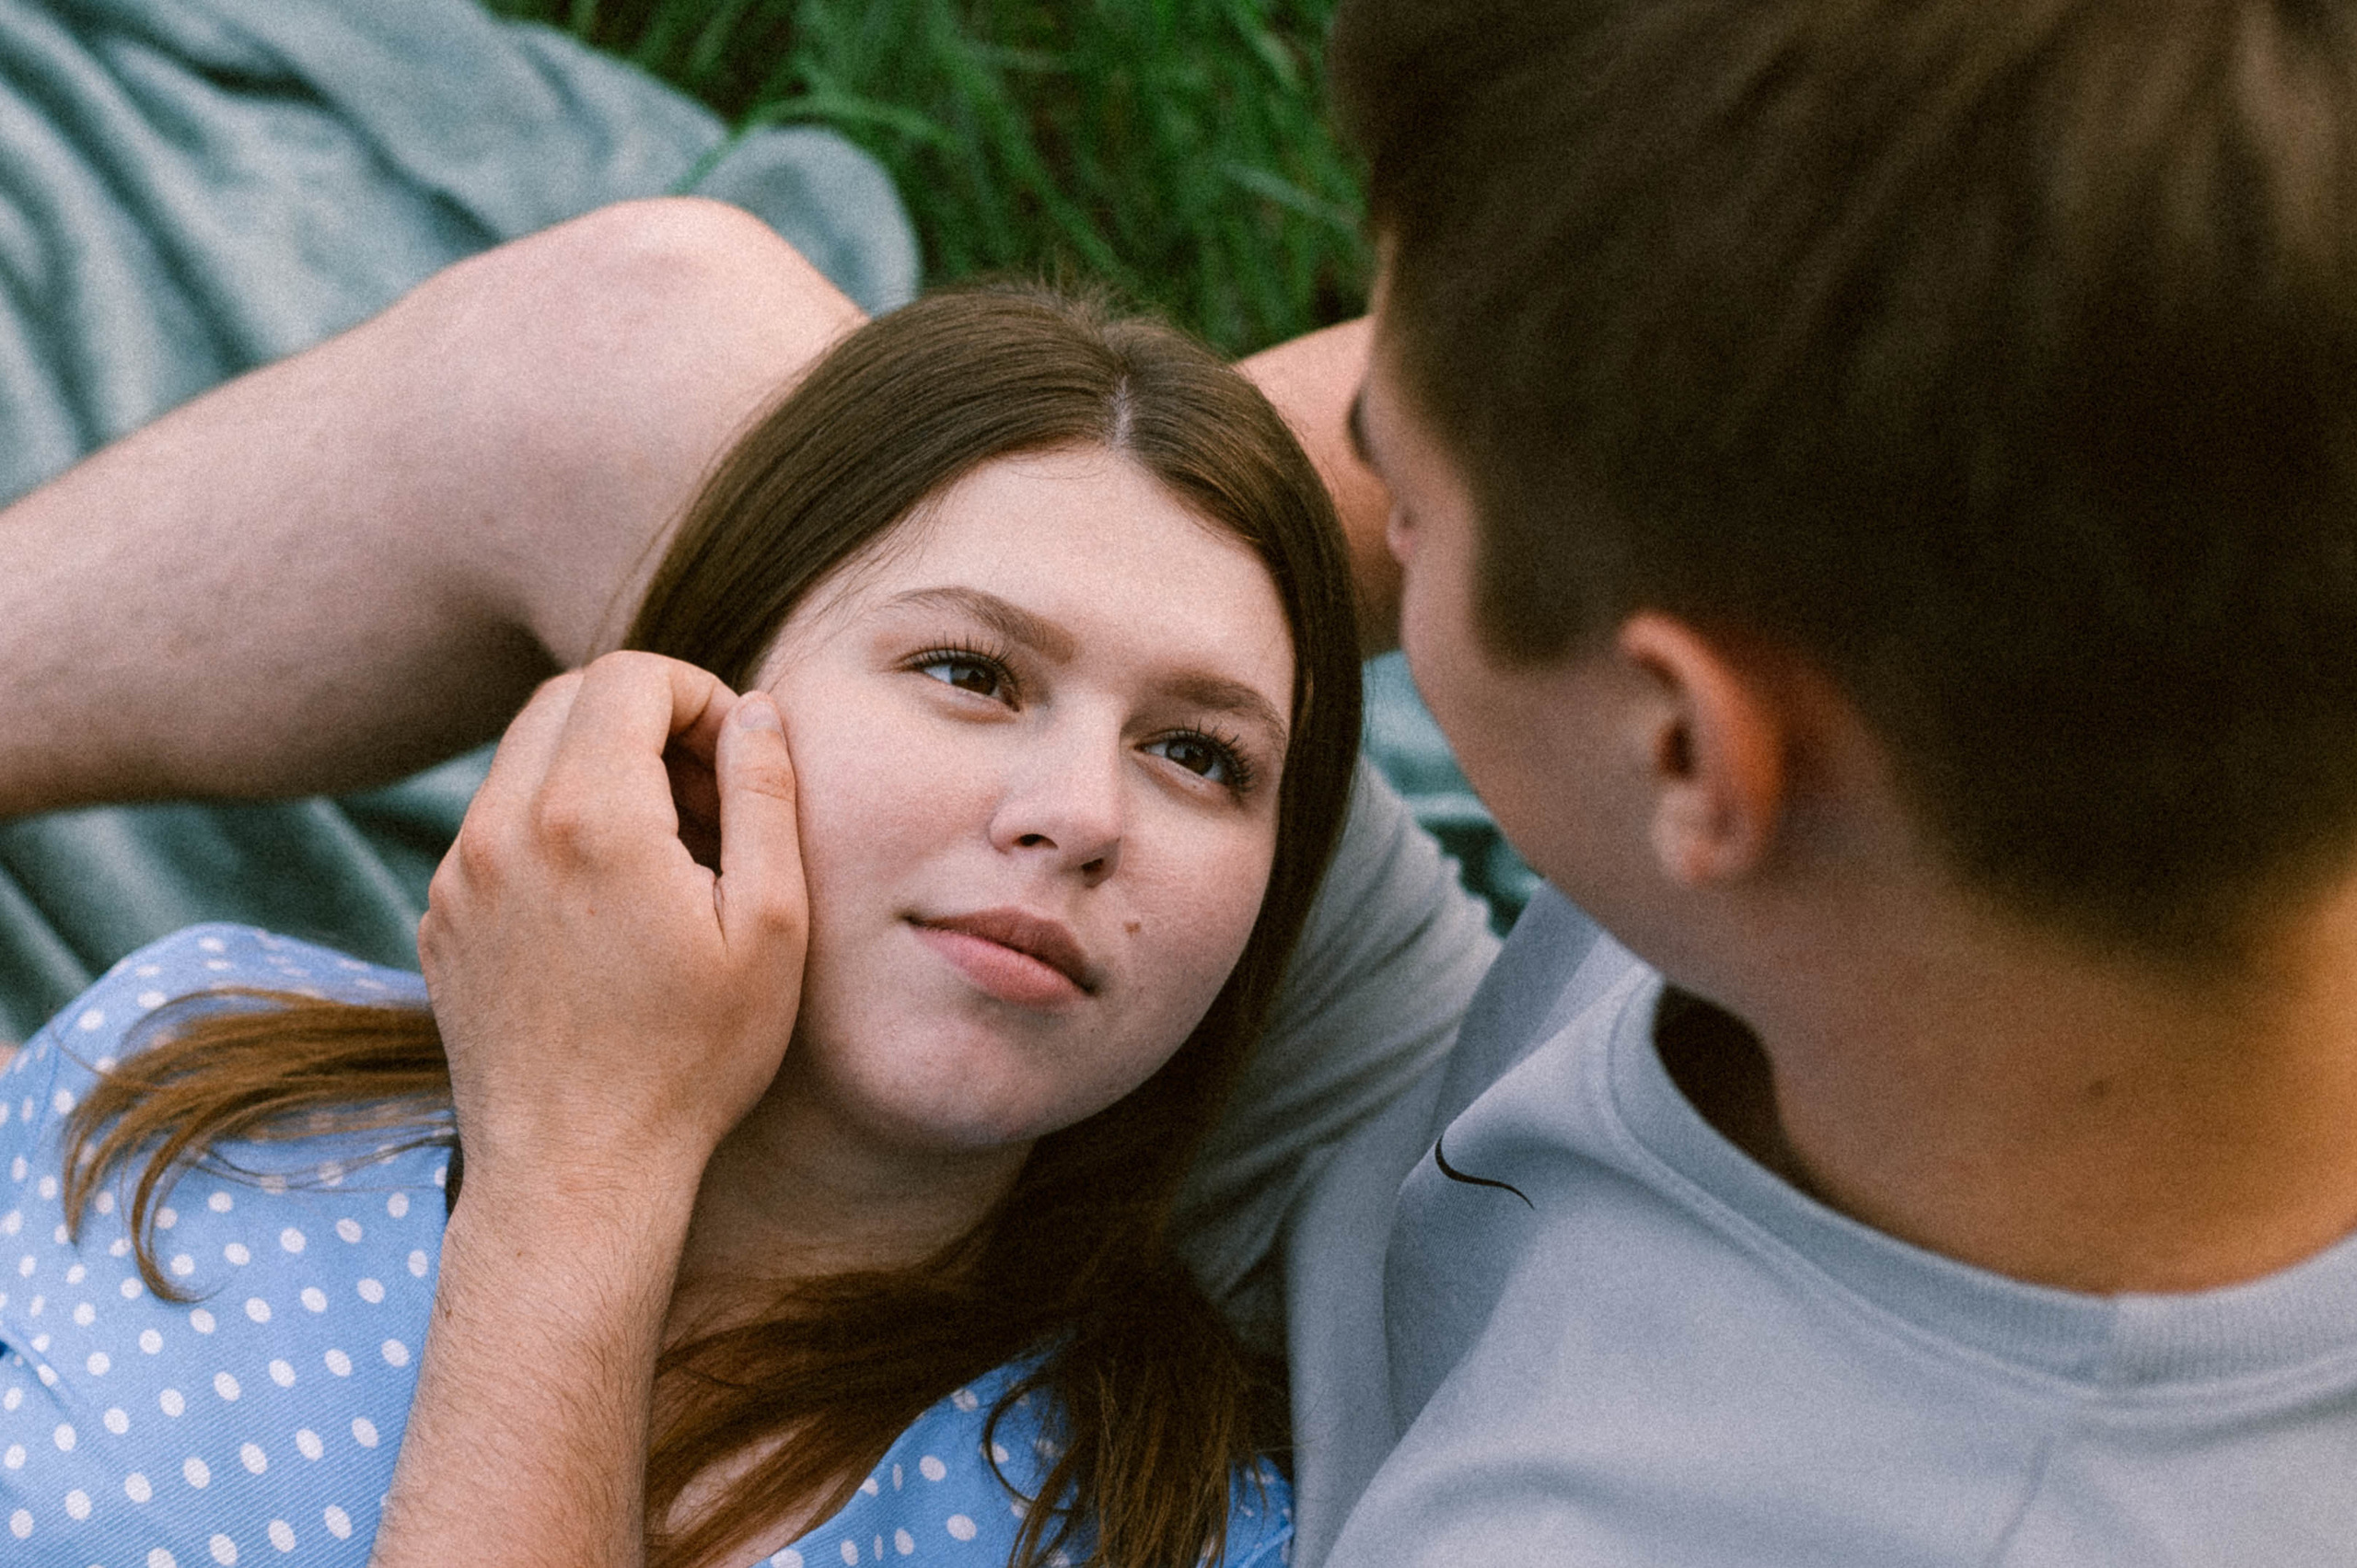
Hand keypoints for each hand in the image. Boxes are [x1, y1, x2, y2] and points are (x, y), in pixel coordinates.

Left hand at [417, 651, 805, 1202]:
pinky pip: (495, 826)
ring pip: (523, 759)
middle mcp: (504, 827)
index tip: (736, 761)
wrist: (576, 1173)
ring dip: (597, 771)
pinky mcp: (439, 919)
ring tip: (663, 855)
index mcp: (590, 815)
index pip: (630, 676)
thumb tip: (756, 711)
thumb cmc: (693, 1059)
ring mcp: (459, 874)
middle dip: (645, 719)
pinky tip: (607, 908)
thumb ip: (765, 796)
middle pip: (567, 699)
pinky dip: (553, 827)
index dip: (699, 696)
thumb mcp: (772, 926)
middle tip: (705, 796)